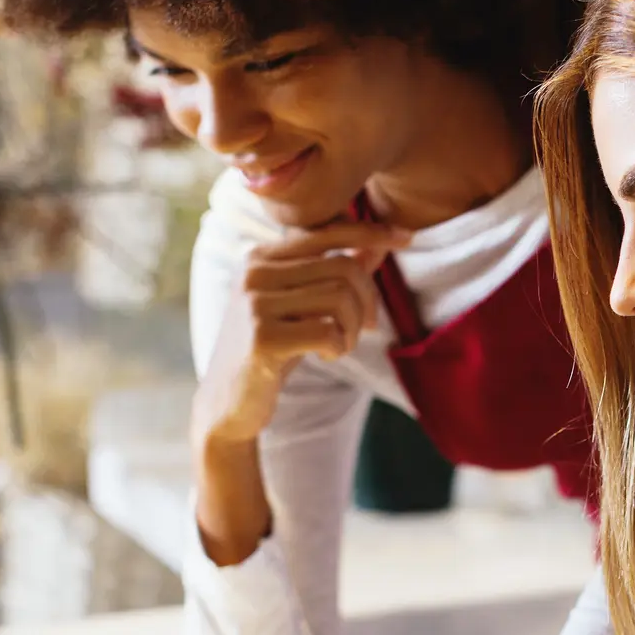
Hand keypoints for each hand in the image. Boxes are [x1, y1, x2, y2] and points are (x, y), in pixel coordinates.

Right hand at [195, 221, 410, 447]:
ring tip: (341, 345)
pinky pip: (328, 332)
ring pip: (340, 298)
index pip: (326, 232)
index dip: (370, 232)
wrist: (229, 402)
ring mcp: (254, 303)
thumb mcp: (304, 307)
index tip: (405, 236)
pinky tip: (325, 356)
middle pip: (343, 268)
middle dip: (367, 302)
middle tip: (365, 329)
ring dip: (354, 329)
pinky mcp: (262, 337)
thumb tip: (377, 245)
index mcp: (261, 257)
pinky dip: (340, 347)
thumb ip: (335, 274)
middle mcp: (254, 272)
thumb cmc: (272, 350)